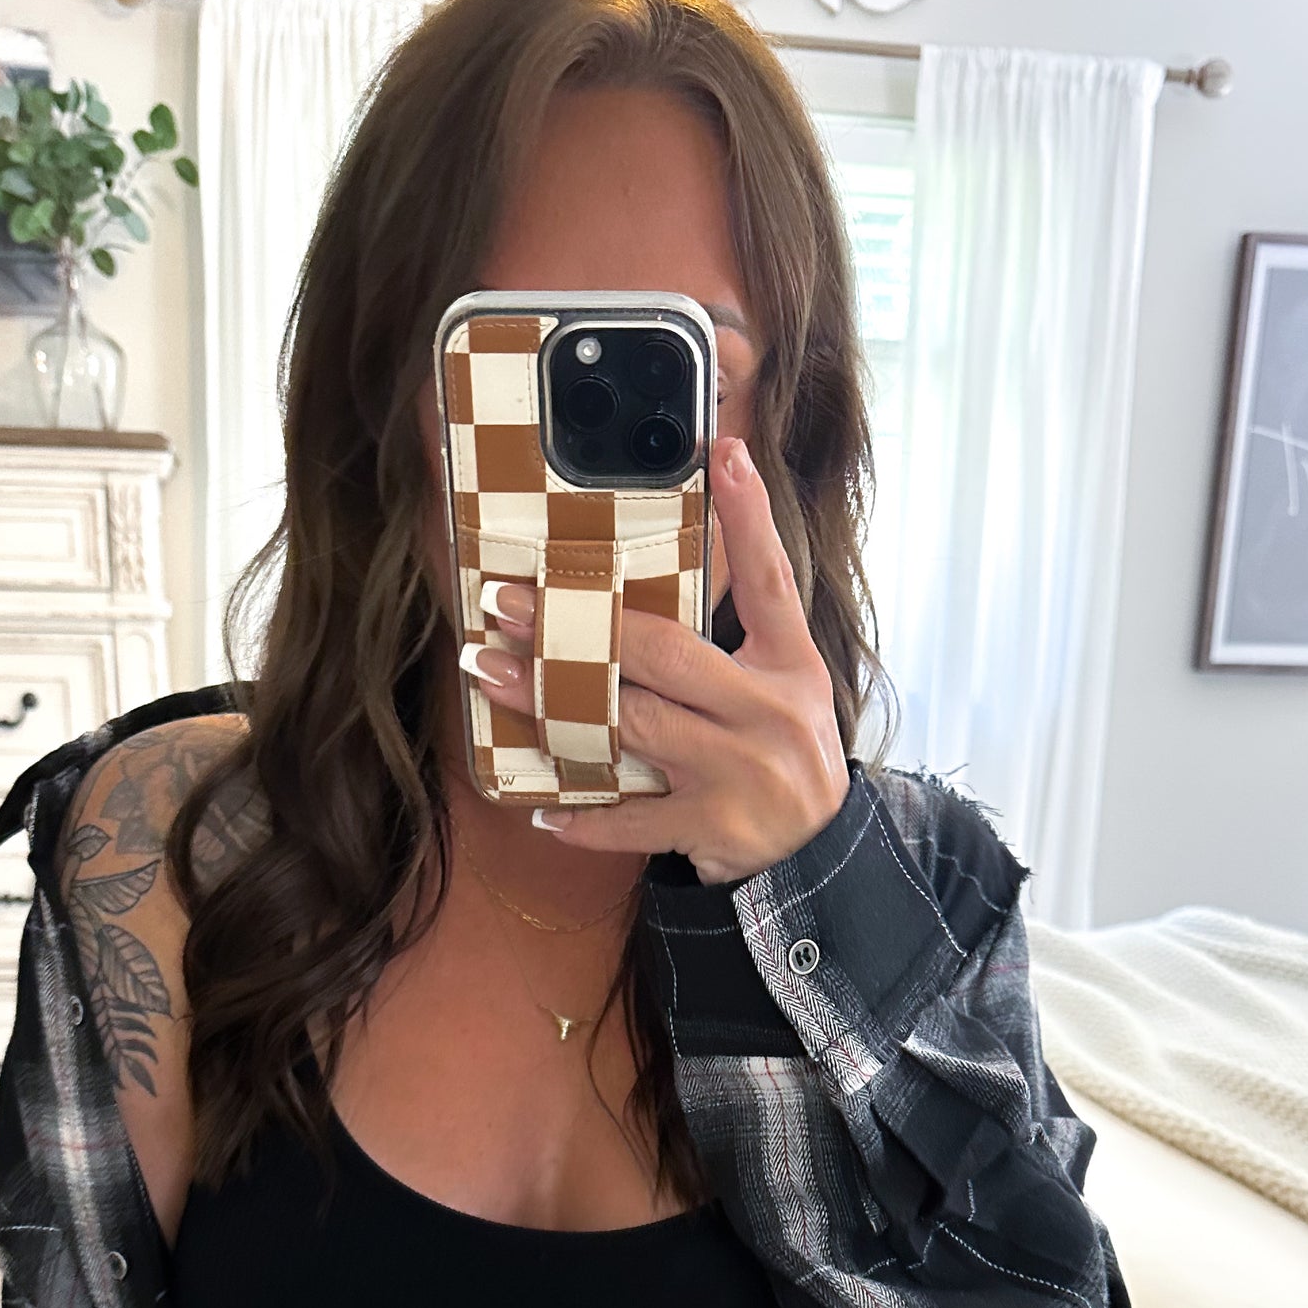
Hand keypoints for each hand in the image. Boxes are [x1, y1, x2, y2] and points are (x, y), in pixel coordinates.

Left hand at [461, 436, 851, 886]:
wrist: (818, 856)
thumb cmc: (783, 754)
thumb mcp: (785, 686)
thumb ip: (737, 637)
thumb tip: (656, 577)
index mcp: (792, 665)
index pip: (770, 580)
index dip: (750, 516)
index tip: (726, 451)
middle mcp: (768, 711)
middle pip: (663, 654)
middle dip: (577, 627)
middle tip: (507, 601)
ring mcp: (739, 771)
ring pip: (628, 725)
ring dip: (548, 700)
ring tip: (489, 674)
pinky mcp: (711, 826)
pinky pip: (629, 818)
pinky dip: (581, 819)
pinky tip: (541, 807)